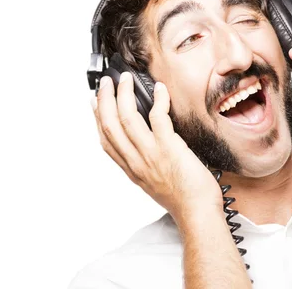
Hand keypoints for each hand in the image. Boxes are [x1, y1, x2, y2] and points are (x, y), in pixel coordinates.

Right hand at [91, 72, 222, 222]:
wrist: (197, 211)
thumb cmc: (183, 199)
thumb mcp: (154, 183)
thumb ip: (146, 164)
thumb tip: (146, 145)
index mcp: (132, 169)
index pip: (106, 141)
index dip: (97, 119)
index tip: (94, 103)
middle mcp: (136, 161)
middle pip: (110, 125)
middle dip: (105, 99)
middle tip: (107, 83)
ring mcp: (150, 153)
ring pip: (128, 118)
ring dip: (125, 94)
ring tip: (127, 80)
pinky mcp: (169, 147)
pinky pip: (158, 117)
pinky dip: (158, 100)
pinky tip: (159, 89)